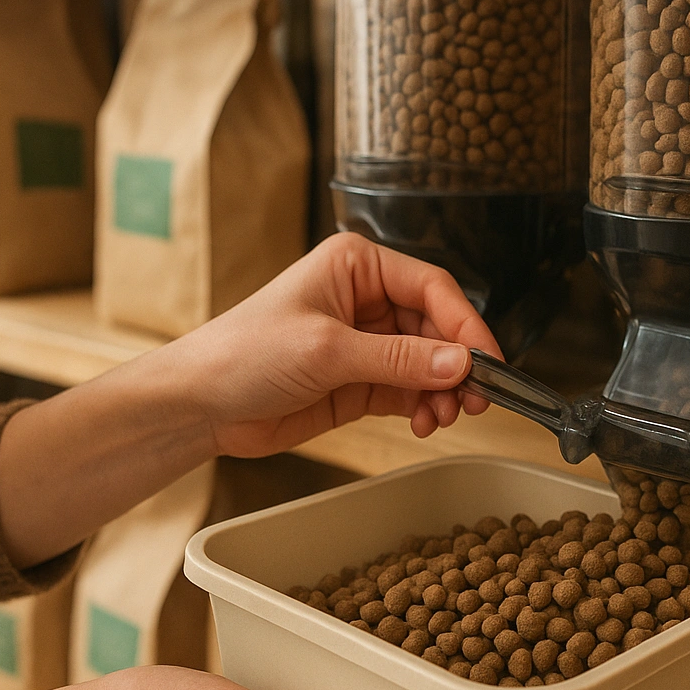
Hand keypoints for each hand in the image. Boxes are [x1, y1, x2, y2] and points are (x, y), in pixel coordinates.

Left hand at [166, 232, 502, 457]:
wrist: (200, 405)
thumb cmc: (243, 354)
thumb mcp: (327, 350)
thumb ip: (399, 359)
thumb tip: (460, 363)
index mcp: (357, 266)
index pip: (433, 288)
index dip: (466, 324)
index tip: (488, 361)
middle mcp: (366, 299)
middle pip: (438, 328)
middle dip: (458, 366)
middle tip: (477, 400)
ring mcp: (366, 342)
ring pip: (430, 364)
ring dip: (444, 392)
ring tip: (443, 417)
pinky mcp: (361, 382)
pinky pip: (411, 391)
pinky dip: (424, 408)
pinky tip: (424, 423)